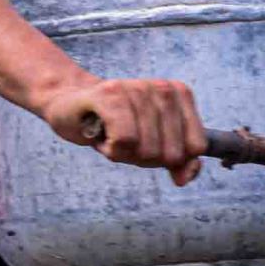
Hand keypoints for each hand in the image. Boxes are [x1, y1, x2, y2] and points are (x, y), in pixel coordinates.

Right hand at [35, 77, 205, 186]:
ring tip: (110, 133)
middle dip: (144, 157)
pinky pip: (125, 140)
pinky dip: (111, 149)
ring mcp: (136, 88)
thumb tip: (185, 177)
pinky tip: (100, 133)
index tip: (148, 142)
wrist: (69, 105)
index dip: (170, 158)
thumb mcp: (152, 144)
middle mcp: (161, 88)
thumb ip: (178, 160)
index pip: (195, 147)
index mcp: (179, 93)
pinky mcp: (110, 95)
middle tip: (125, 138)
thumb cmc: (113, 125)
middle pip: (170, 154)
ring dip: (123, 153)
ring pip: (147, 150)